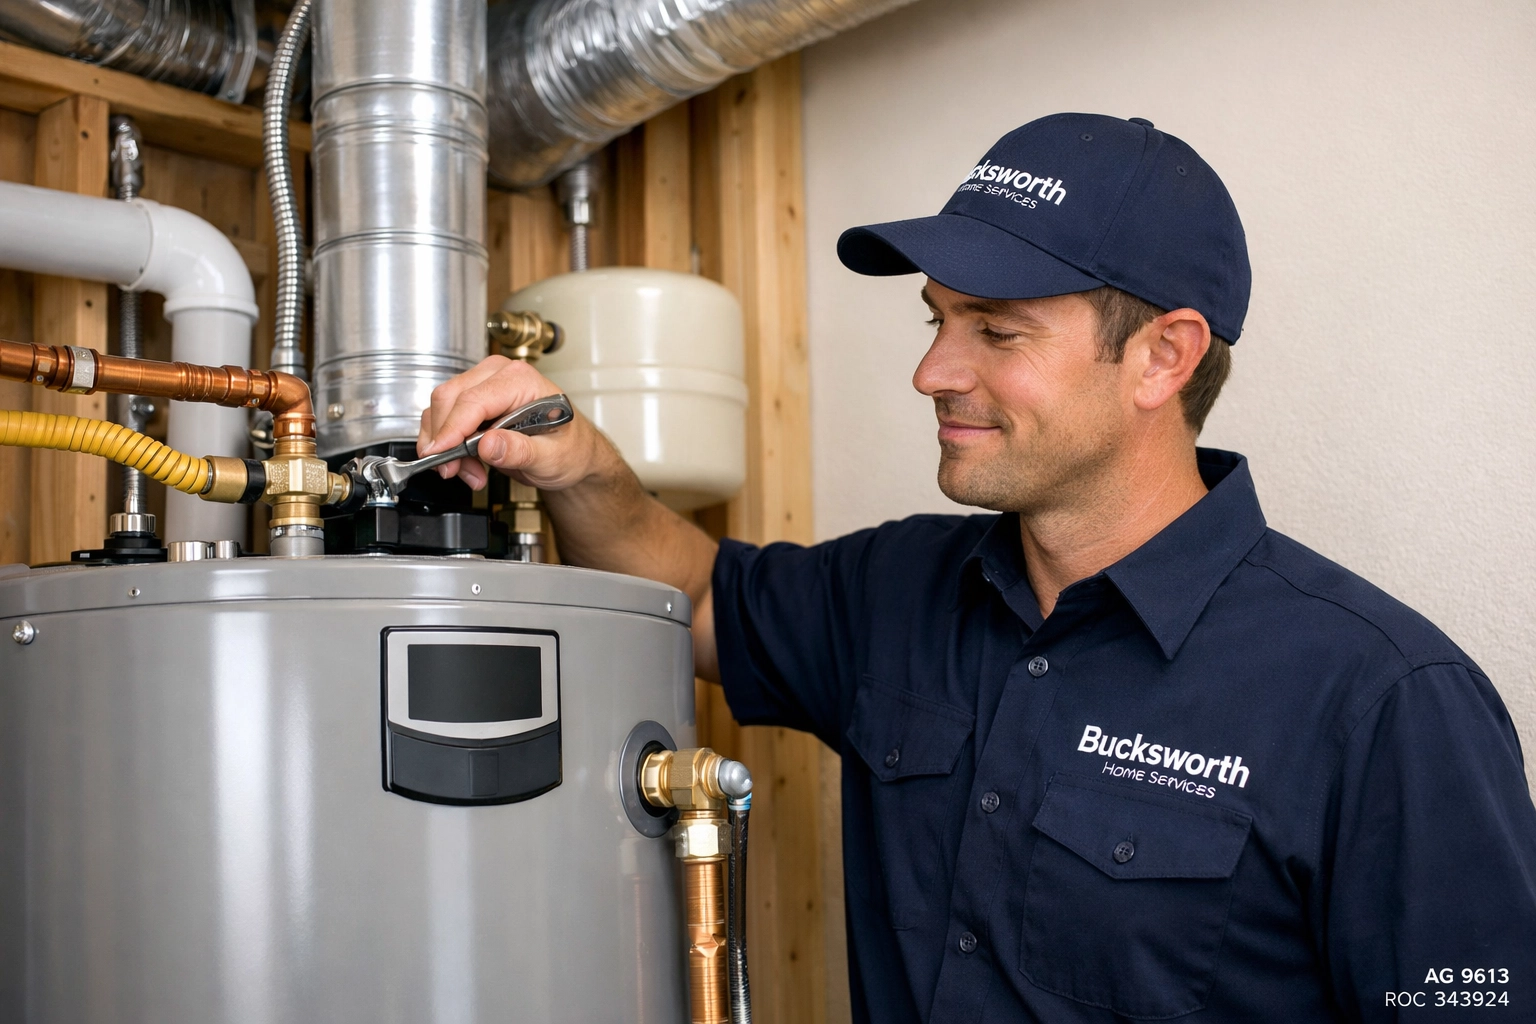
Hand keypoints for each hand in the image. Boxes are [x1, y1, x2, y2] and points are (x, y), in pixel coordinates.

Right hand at [417, 355, 598, 490]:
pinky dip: (447, 445)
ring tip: (469, 472)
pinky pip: (444, 419)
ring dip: (446, 445)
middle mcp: (499, 376)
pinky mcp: (473, 403)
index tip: (441, 453)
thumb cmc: (569, 448)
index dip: (452, 428)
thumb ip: (521, 451)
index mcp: (522, 380)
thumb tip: (488, 444)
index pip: (474, 400)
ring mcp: (483, 386)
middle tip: (454, 471)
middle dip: (446, 439)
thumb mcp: (552, 457)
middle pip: (450, 399)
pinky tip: (467, 465)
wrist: (572, 454)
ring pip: (441, 409)